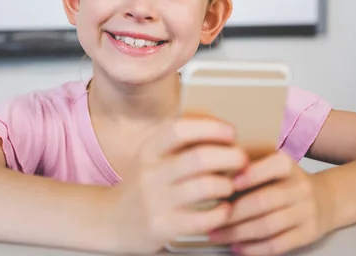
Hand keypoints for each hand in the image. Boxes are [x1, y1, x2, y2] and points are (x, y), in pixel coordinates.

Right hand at [106, 116, 247, 253]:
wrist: (113, 220)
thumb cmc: (143, 184)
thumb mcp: (152, 156)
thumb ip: (181, 142)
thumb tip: (222, 129)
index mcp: (149, 149)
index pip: (179, 129)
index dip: (210, 127)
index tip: (230, 132)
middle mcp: (150, 172)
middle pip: (199, 157)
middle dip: (230, 156)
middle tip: (242, 159)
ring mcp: (155, 201)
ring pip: (205, 186)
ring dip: (227, 184)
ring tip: (230, 185)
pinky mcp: (163, 227)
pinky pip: (204, 219)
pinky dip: (222, 213)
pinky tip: (223, 209)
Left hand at [208, 151, 333, 255]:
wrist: (324, 198)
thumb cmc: (283, 180)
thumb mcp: (268, 162)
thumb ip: (244, 166)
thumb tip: (211, 173)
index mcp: (287, 164)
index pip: (270, 168)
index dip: (248, 176)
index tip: (225, 184)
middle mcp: (300, 187)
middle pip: (264, 201)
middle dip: (233, 213)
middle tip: (210, 220)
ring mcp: (307, 211)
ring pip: (269, 226)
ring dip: (238, 233)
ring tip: (217, 235)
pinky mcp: (308, 233)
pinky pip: (278, 244)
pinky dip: (254, 248)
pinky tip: (237, 247)